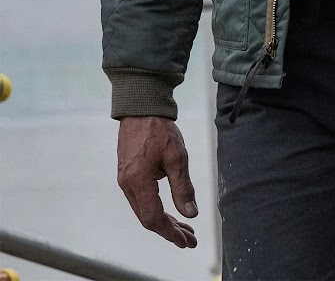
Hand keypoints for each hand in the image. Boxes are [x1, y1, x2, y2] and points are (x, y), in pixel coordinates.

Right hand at [116, 116, 197, 247]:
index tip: (185, 241)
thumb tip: (190, 213)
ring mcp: (126, 182)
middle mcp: (128, 185)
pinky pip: (142, 201)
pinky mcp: (129, 177)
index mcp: (138, 182)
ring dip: (165, 222)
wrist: (141, 111)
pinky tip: (172, 213)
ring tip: (185, 230)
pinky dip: (157, 210)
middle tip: (189, 240)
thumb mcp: (177, 158)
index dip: (170, 232)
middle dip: (169, 232)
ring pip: (145, 211)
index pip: (153, 218)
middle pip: (148, 219)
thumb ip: (183, 187)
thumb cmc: (159, 131)